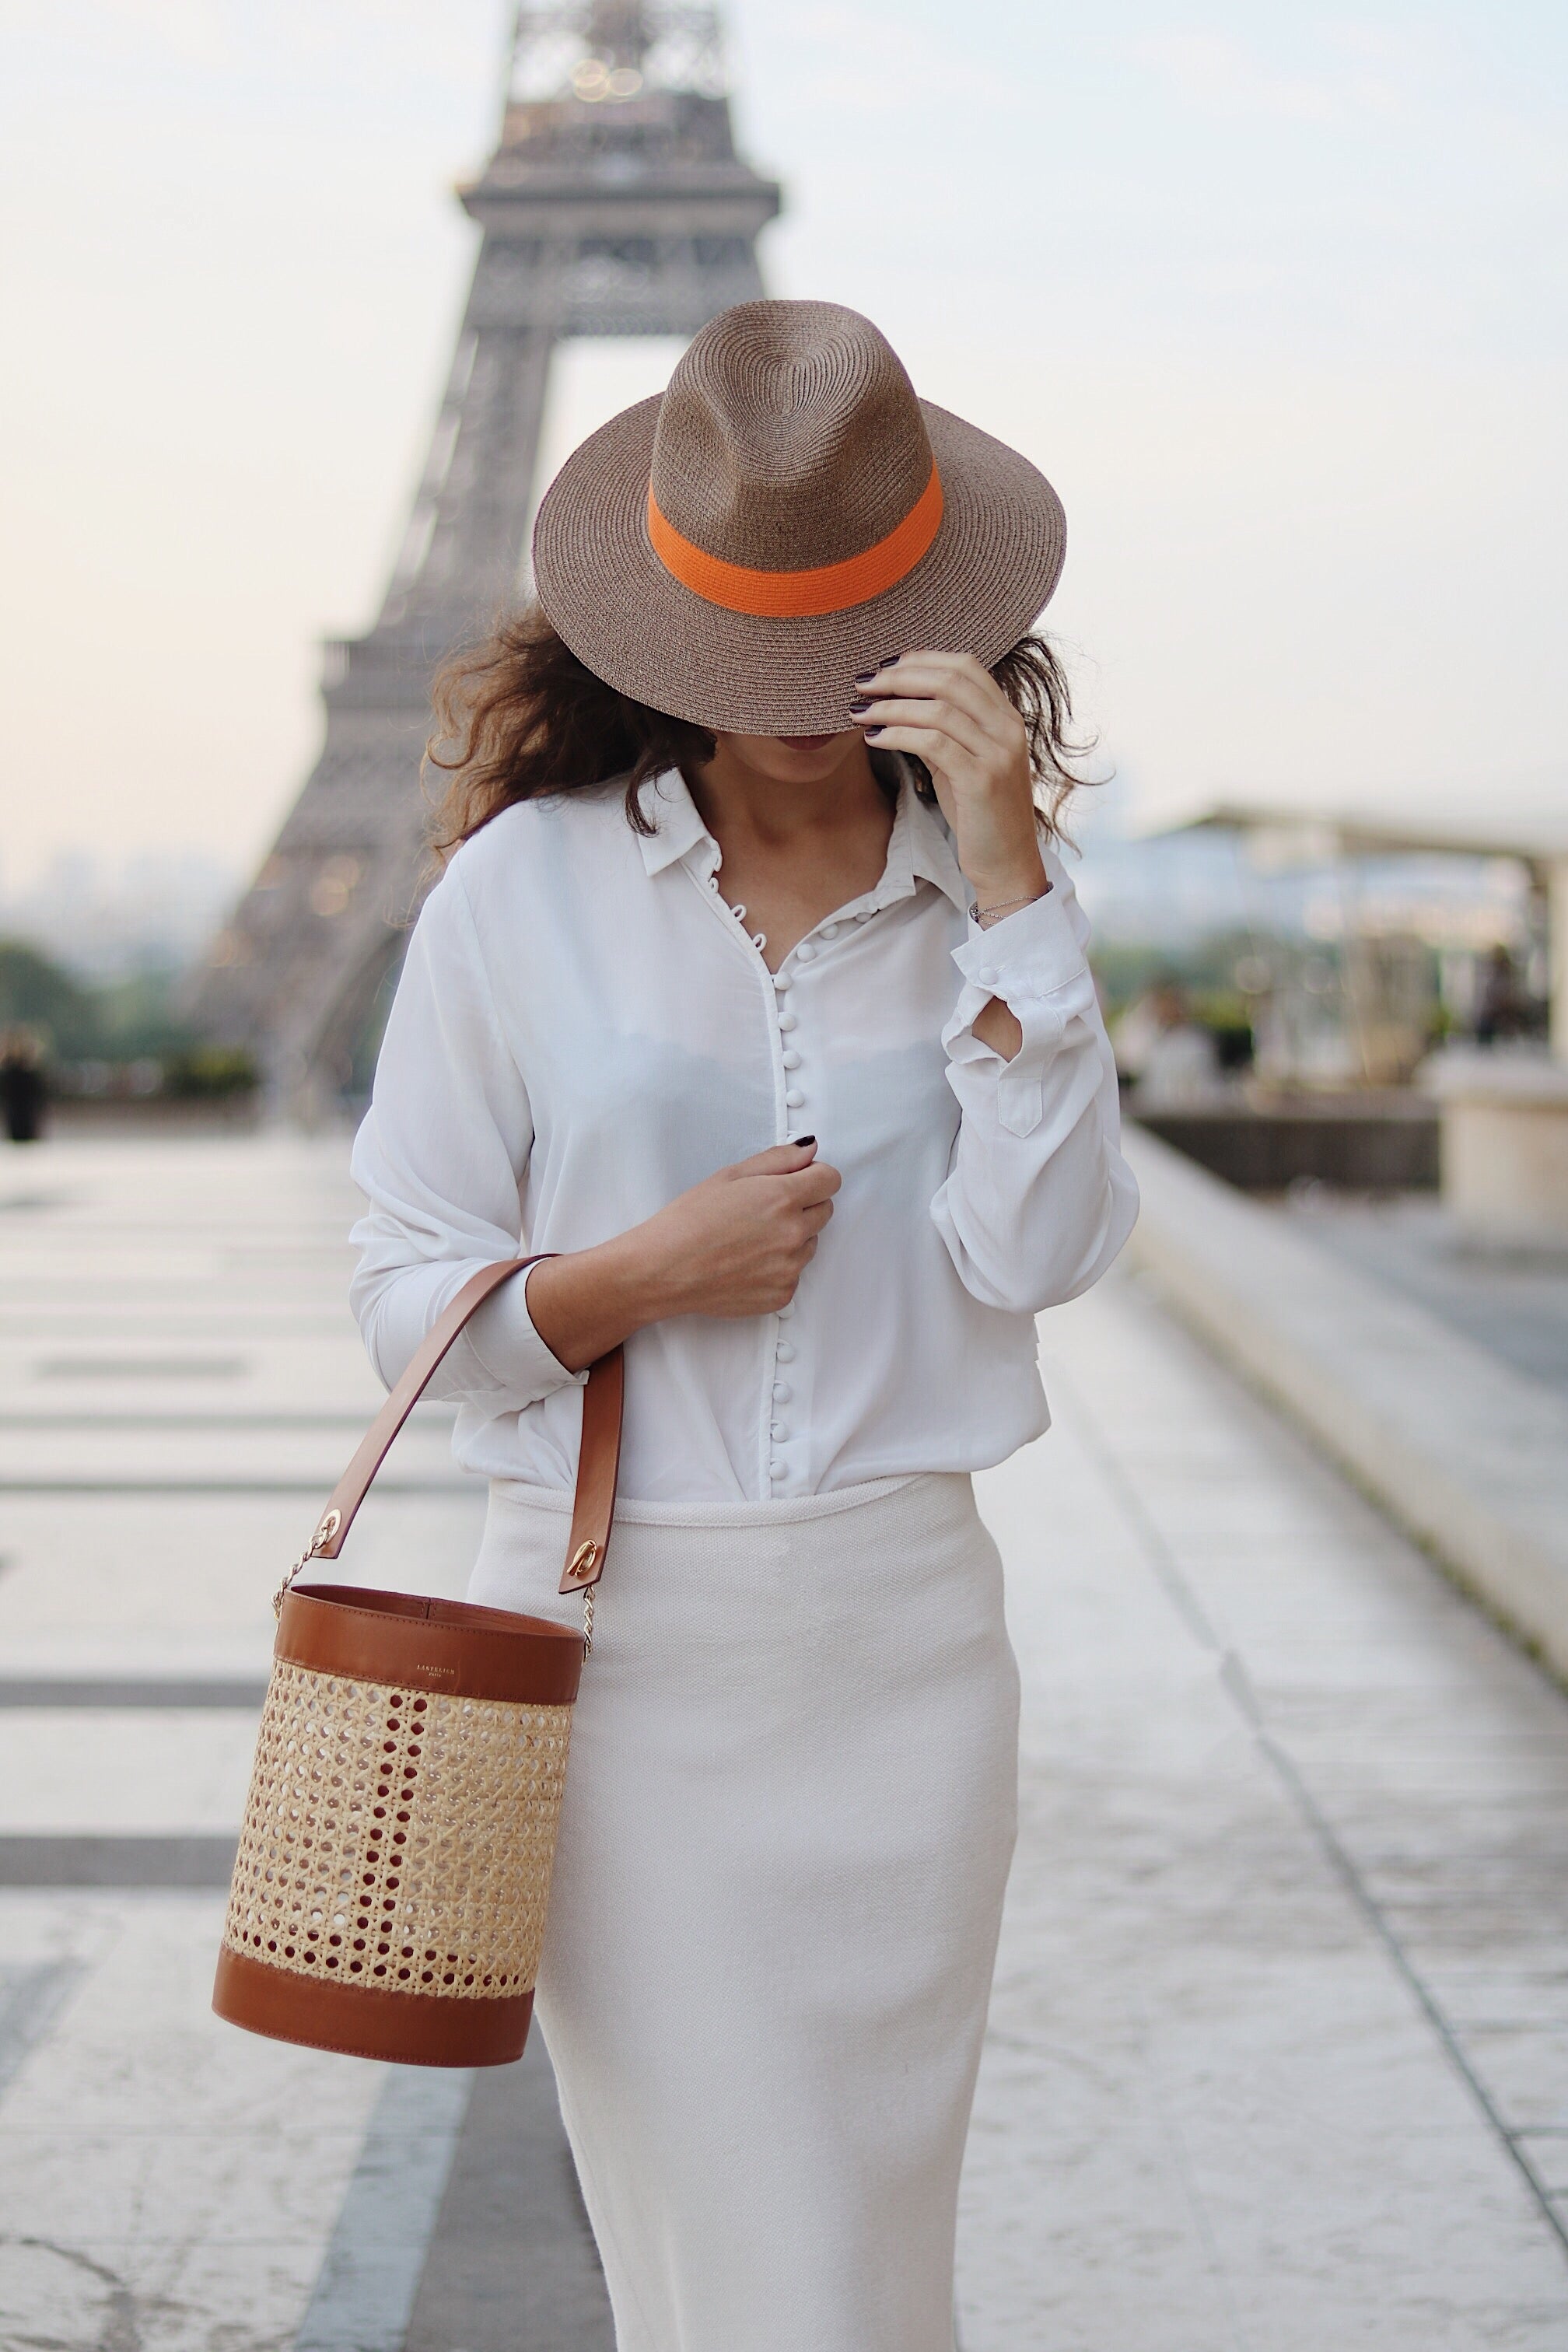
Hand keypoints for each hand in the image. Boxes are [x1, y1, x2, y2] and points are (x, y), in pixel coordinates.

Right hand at [523, 1142, 839, 1368]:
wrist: (663, 1270)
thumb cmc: (688, 1220)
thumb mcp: (730, 1176)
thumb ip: (778, 1160)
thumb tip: (810, 1149)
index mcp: (782, 1198)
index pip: (831, 1180)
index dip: (814, 1175)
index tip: (798, 1180)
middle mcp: (793, 1234)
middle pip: (825, 1211)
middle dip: (803, 1205)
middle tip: (764, 1209)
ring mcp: (790, 1268)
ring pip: (810, 1243)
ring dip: (792, 1236)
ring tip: (750, 1238)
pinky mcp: (782, 1295)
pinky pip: (794, 1273)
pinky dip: (778, 1266)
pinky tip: (746, 1262)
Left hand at [850, 650, 1046, 910]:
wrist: (1007, 864)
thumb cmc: (980, 815)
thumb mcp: (963, 763)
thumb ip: (944, 732)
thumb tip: (899, 704)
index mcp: (1006, 718)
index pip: (965, 666)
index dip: (922, 659)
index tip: (885, 666)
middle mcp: (1007, 729)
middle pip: (950, 680)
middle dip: (900, 677)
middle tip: (863, 684)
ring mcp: (998, 754)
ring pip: (938, 709)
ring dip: (891, 706)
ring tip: (860, 712)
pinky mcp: (982, 780)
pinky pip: (933, 743)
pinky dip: (898, 735)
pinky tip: (874, 739)